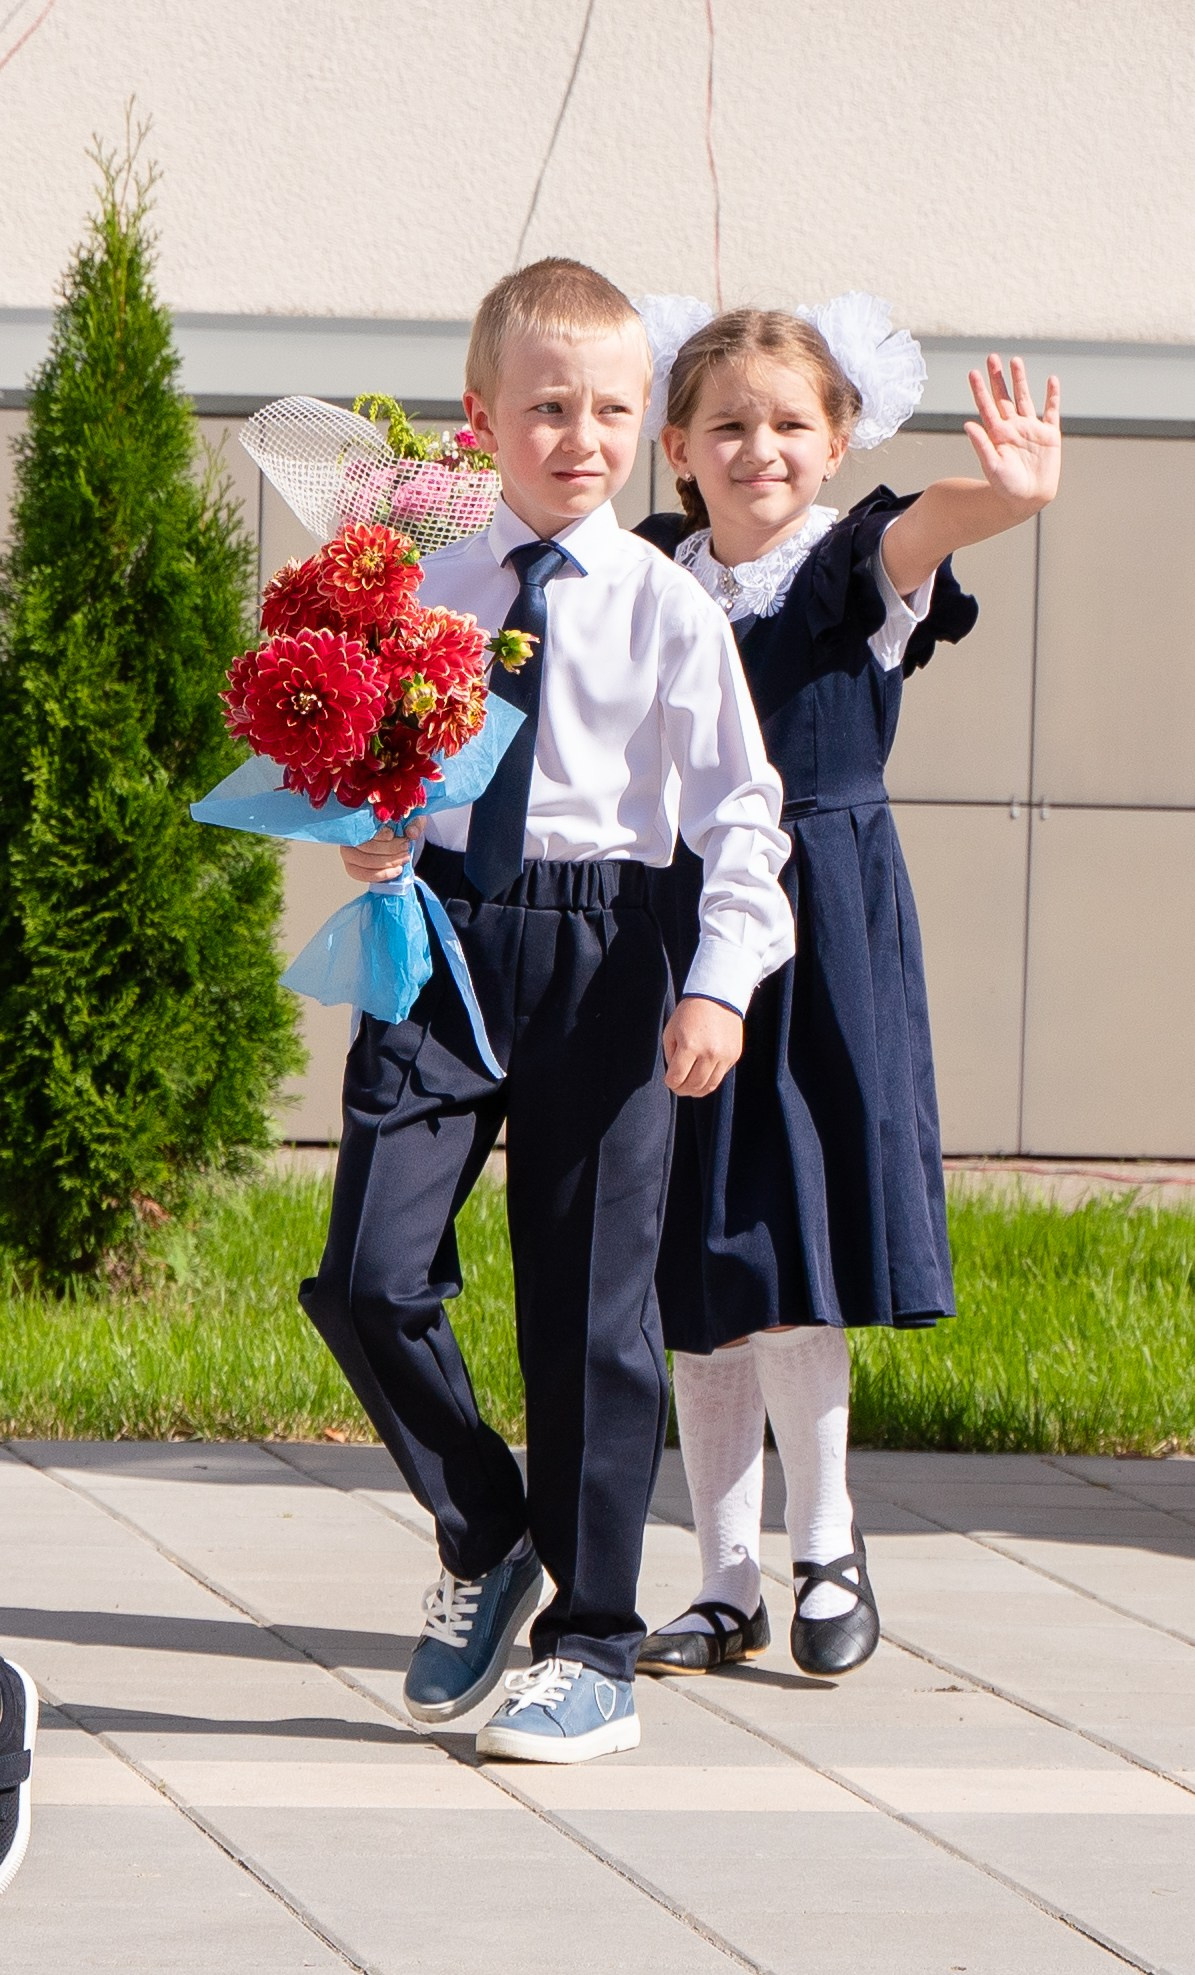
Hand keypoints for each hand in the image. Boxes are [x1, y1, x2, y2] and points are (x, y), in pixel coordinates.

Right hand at [339, 816, 425, 884]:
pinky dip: (382, 874)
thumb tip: (411, 833)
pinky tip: (397, 869)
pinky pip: (362, 875)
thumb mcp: (410, 819)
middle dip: (389, 849)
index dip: (379, 834)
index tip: (393, 835)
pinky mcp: (352, 866)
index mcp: (358, 818)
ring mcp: (347, 852)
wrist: (397, 836)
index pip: (364, 828)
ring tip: (404, 858)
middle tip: (405, 847)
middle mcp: (348, 835)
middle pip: (365, 846)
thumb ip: (413, 823)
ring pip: (365, 862)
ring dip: (388, 862)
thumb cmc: (399, 824)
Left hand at [662, 996, 742, 1097]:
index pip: (676, 1079)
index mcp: (689, 1046)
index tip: (669, 1080)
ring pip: (709, 1086)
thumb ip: (671, 1056)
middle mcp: (709, 1053)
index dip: (670, 1083)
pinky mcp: (734, 1056)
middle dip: (682, 1090)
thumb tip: (675, 1076)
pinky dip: (710, 1078)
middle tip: (678, 1086)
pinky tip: (703, 1072)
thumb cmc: (690, 1013)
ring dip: (697, 1090)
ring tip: (690, 1085)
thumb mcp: (671, 1031)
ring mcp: (724, 1056)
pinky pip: (720, 1076)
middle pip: (693, 1086)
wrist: (718, 997)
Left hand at [965, 355, 1061, 514]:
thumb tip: (968, 424)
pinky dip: (1052, 396)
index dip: (980, 390)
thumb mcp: (992, 466)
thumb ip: (981, 445)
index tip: (973, 372)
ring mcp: (1031, 429)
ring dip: (1020, 380)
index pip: (986, 406)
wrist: (1028, 499)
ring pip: (1025, 398)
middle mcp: (1013, 427)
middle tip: (991, 357)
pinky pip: (1051, 411)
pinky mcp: (1049, 435)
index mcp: (997, 434)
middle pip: (1004, 397)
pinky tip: (1052, 380)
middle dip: (998, 378)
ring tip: (1015, 360)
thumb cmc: (1006, 487)